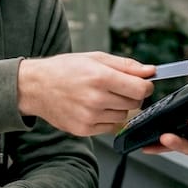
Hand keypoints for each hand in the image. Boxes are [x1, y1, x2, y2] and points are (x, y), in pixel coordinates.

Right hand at [17, 53, 154, 135]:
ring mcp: (90, 117)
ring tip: (100, 96)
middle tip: (115, 87)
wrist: (36, 87)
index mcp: (100, 77)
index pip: (141, 89)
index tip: (141, 83)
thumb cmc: (65, 69)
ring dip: (118, 107)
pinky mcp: (84, 129)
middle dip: (131, 95)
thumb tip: (151, 71)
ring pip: (123, 116)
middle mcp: (96, 99)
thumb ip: (126, 65)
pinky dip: (107, 117)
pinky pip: (110, 126)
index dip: (145, 86)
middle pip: (134, 103)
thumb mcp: (95, 58)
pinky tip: (92, 107)